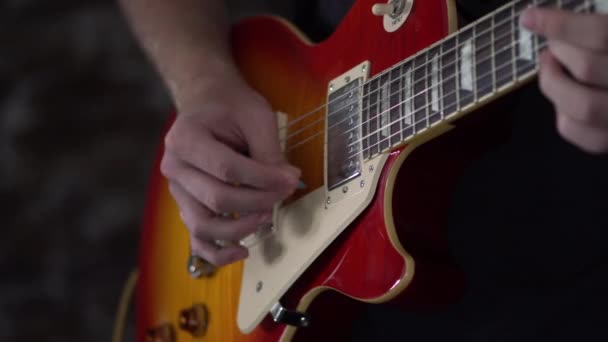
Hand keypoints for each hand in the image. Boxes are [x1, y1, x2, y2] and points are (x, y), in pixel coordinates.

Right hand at [160, 76, 300, 265]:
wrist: (206, 104)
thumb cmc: (231, 107)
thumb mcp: (256, 116)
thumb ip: (268, 150)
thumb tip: (287, 183)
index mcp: (185, 138)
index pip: (226, 169)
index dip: (262, 179)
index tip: (290, 179)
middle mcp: (174, 167)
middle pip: (217, 198)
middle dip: (258, 201)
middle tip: (285, 192)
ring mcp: (177, 191)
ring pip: (204, 225)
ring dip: (241, 228)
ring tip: (267, 216)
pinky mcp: (186, 207)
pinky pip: (197, 239)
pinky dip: (218, 253)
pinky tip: (242, 252)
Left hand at [521, 7, 607, 153]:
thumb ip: (597, 30)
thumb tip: (558, 25)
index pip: (601, 35)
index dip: (560, 25)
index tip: (530, 18)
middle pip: (587, 68)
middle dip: (559, 52)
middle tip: (554, 45)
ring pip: (582, 105)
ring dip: (554, 82)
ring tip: (553, 67)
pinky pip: (579, 132)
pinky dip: (561, 113)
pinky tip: (565, 97)